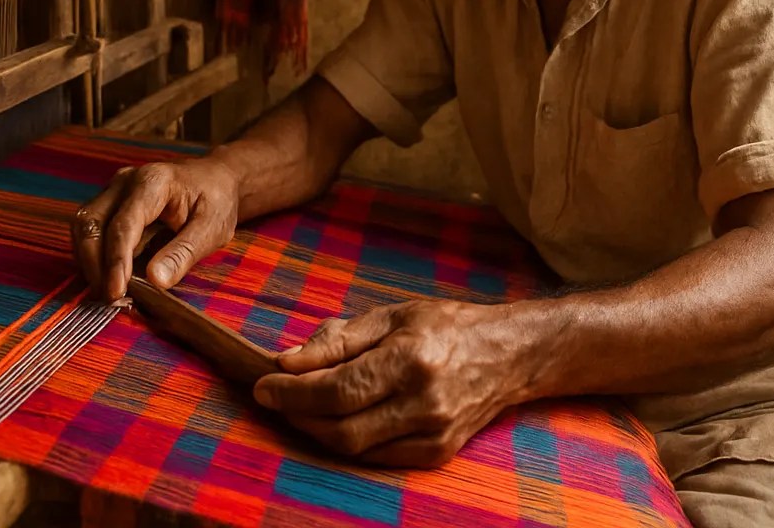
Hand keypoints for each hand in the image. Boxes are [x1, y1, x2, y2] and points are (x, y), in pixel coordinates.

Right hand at [70, 159, 239, 300]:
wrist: (214, 179)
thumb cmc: (216, 200)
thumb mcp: (212, 228)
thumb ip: (184, 253)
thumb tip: (155, 281)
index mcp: (153, 181)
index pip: (123, 224)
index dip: (116, 261)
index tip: (116, 293)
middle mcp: (125, 182)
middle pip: (91, 223)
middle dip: (95, 266)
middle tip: (111, 300)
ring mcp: (113, 191)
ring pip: (84, 228)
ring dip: (90, 263)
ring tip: (109, 293)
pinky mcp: (110, 205)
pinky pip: (91, 232)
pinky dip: (95, 258)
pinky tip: (110, 280)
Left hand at [252, 300, 530, 467]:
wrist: (508, 355)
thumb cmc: (447, 326)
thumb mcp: (392, 315)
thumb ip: (338, 339)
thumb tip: (288, 361)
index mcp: (411, 359)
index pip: (337, 388)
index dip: (293, 392)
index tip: (264, 385)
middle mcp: (424, 402)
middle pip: (341, 428)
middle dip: (298, 416)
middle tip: (276, 398)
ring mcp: (433, 434)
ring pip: (355, 449)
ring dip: (317, 431)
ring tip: (301, 408)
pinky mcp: (437, 454)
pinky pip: (376, 457)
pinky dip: (347, 442)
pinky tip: (336, 421)